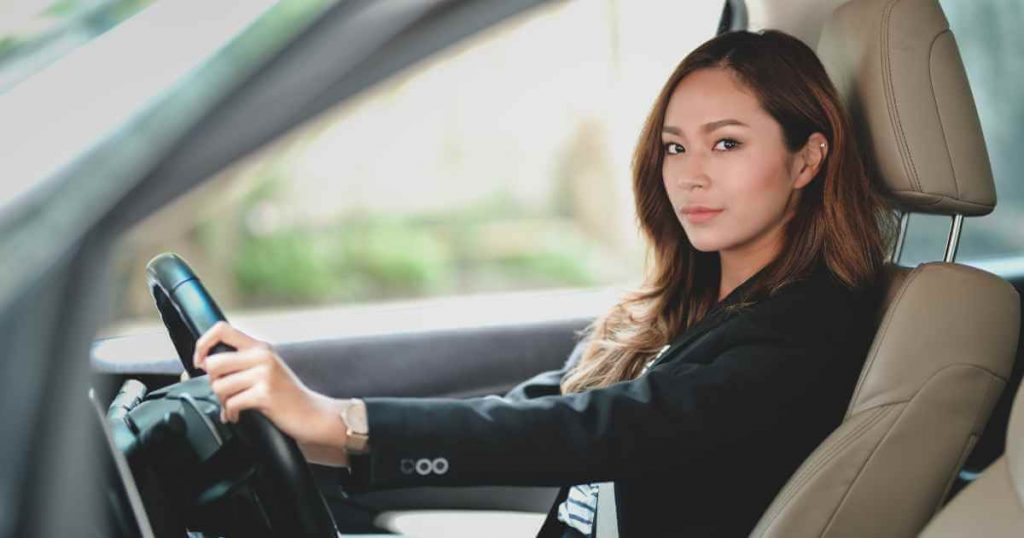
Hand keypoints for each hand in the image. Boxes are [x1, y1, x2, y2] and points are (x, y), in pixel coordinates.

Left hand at [193, 322, 349, 464]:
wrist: (312, 413)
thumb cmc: (286, 395)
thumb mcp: (266, 370)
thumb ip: (242, 362)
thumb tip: (205, 364)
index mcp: (260, 347)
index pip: (221, 329)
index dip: (203, 344)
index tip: (200, 362)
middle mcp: (262, 356)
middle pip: (214, 363)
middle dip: (213, 383)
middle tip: (225, 393)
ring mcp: (265, 375)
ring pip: (219, 386)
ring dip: (223, 402)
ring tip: (233, 407)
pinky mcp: (265, 394)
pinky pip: (231, 403)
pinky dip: (231, 413)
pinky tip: (238, 416)